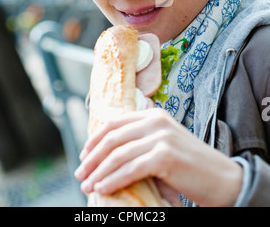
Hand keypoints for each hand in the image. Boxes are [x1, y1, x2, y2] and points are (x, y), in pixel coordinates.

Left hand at [74, 108, 242, 206]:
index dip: (94, 139)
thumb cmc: (191, 165)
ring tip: (87, 186)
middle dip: (92, 157)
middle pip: (112, 137)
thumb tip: (107, 155)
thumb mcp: (164, 144)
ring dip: (98, 172)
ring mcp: (161, 137)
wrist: (223, 179)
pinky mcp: (165, 156)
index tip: (83, 155)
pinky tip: (103, 189)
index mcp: (154, 115)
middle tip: (80, 173)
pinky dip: (113, 180)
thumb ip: (141, 141)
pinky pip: (130, 169)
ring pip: (118, 154)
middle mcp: (156, 121)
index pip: (114, 122)